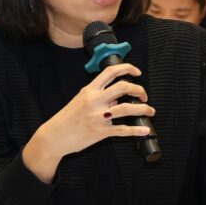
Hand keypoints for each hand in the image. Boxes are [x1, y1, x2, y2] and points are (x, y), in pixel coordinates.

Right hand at [23, 63, 154, 182]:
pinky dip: (136, 130)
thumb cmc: (67, 118)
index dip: (127, 68)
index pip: (110, 72)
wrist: (54, 136)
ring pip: (127, 109)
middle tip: (144, 95)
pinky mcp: (101, 132)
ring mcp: (99, 116)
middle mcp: (95, 101)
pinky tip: (145, 130)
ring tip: (150, 111)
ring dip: (143, 109)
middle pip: (123, 87)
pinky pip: (123, 130)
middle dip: (139, 90)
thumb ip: (98, 96)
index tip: (137, 72)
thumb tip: (117, 97)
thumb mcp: (80, 100)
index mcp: (89, 90)